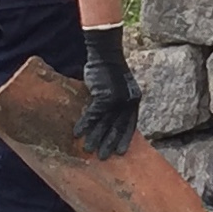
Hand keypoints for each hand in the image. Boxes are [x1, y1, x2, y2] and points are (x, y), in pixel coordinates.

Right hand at [76, 24, 141, 158]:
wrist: (105, 54)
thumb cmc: (109, 71)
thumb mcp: (118, 89)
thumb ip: (116, 104)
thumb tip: (107, 121)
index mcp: (134, 101)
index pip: (131, 125)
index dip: (124, 139)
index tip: (120, 153)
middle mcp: (128, 102)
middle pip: (118, 127)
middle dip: (109, 143)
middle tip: (103, 157)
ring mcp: (117, 100)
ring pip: (104, 124)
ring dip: (95, 138)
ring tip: (88, 150)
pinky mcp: (104, 97)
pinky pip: (92, 115)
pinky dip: (84, 125)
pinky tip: (77, 134)